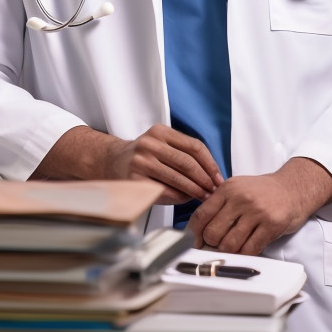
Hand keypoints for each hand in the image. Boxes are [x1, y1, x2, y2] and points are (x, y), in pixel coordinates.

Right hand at [103, 124, 223, 204]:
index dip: (210, 163)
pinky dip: (179, 197)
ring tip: (204, 197)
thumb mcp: (161, 143)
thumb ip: (183, 152)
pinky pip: (164, 191)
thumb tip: (212, 175)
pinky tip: (186, 199)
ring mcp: (141, 161)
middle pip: (187, 163)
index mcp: (161, 131)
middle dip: (205, 179)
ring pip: (178, 178)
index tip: (219, 177)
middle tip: (214, 191)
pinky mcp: (135, 180)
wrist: (112, 161)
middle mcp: (150, 144)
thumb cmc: (145, 155)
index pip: (194, 146)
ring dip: (195, 190)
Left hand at [187, 158, 331, 254]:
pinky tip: (245, 251)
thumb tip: (197, 229)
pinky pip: (250, 249)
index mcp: (228, 188)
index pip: (202, 214)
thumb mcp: (238, 187)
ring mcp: (256, 212)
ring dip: (228, 252)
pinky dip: (244, 255)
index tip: (193, 243)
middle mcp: (240, 198)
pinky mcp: (271, 225)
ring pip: (230, 244)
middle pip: (213, 233)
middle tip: (215, 248)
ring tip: (232, 249)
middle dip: (211, 245)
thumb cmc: (262, 191)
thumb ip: (219, 203)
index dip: (194, 233)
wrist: (292, 188)